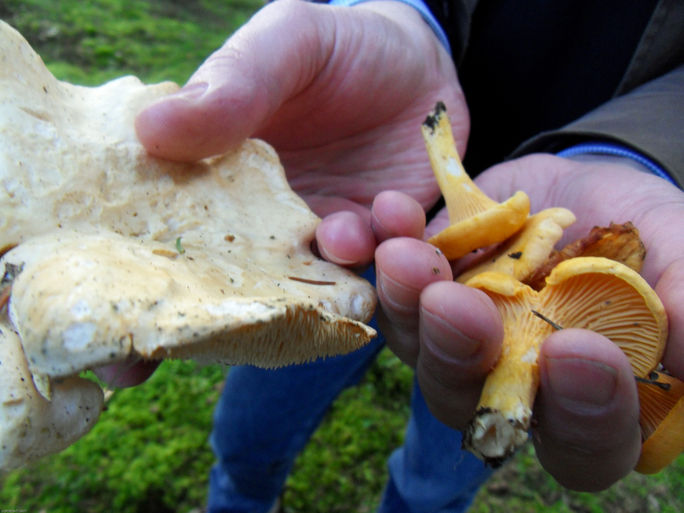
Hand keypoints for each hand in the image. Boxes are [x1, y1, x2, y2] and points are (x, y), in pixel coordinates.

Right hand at [99, 0, 465, 385]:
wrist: (420, 58)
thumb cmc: (339, 48)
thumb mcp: (286, 44)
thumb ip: (231, 85)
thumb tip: (148, 131)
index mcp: (224, 189)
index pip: (176, 258)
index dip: (152, 311)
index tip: (129, 362)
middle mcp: (271, 232)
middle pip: (244, 299)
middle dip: (238, 327)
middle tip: (250, 325)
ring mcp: (330, 242)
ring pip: (320, 295)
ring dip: (332, 280)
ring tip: (341, 230)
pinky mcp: (387, 243)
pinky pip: (388, 272)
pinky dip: (391, 257)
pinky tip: (392, 209)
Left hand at [375, 154, 683, 490]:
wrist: (582, 187)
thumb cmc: (642, 236)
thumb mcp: (676, 256)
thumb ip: (683, 303)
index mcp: (581, 401)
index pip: (583, 442)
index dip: (581, 414)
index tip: (577, 350)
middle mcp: (506, 383)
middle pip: (470, 401)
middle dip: (460, 353)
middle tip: (456, 304)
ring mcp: (454, 340)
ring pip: (416, 345)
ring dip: (406, 303)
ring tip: (404, 254)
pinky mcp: (420, 295)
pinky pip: (390, 285)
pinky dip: (381, 250)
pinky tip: (386, 217)